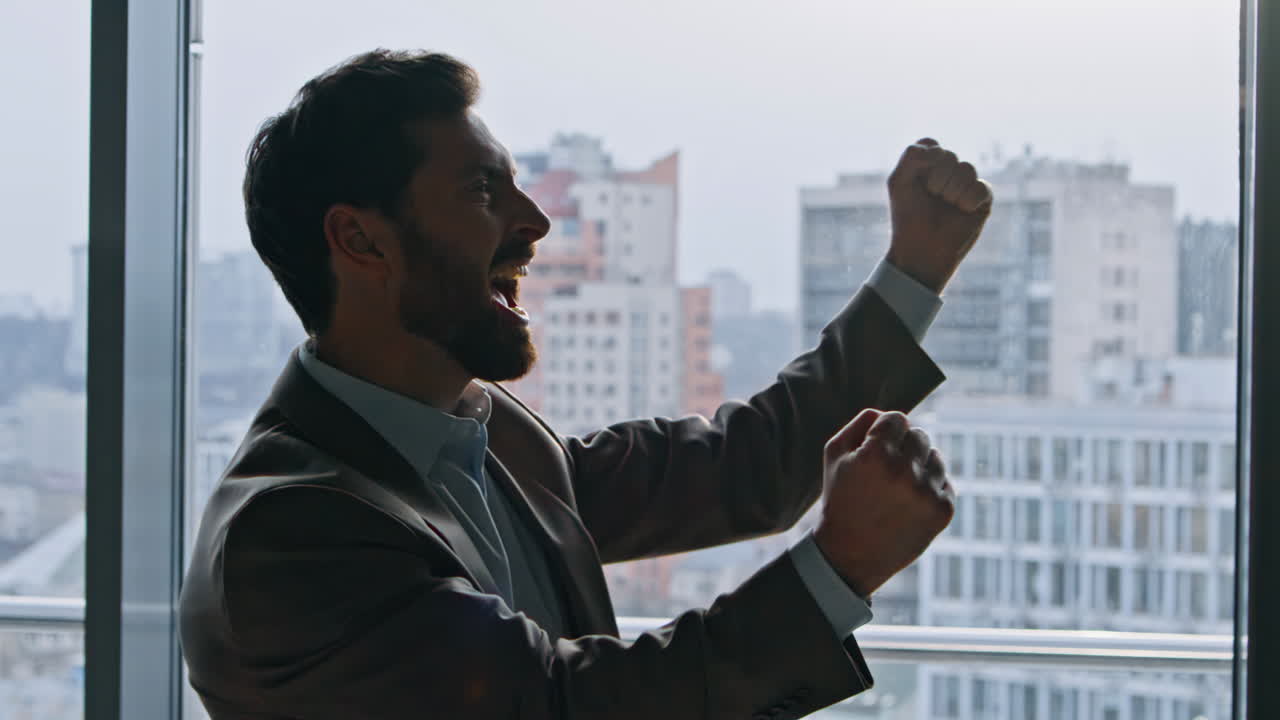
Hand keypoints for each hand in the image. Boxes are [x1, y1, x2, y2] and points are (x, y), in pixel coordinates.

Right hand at [813, 409, 954, 596]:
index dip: (885, 432)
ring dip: (920, 467)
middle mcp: (904, 471)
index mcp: (875, 454)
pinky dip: (930, 489)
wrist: (850, 555)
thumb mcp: (834, 456)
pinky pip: (945, 482)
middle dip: (904, 447)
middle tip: (887, 471)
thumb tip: (888, 415)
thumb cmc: (840, 500)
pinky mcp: (943, 510)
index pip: (897, 418)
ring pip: (936, 457)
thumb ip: (860, 424)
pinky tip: (909, 504)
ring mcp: (927, 492)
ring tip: (898, 489)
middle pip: (920, 435)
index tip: (876, 449)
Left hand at [885, 138, 993, 292]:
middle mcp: (948, 170)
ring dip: (951, 192)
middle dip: (936, 180)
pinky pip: (980, 188)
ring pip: (967, 169)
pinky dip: (967, 202)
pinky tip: (961, 212)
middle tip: (931, 198)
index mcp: (927, 164)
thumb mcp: (899, 182)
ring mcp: (966, 183)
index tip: (916, 180)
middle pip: (949, 156)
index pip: (931, 144)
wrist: (921, 248)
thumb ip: (912, 156)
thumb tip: (940, 151)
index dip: (924, 161)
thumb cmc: (908, 216)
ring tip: (945, 207)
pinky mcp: (983, 199)